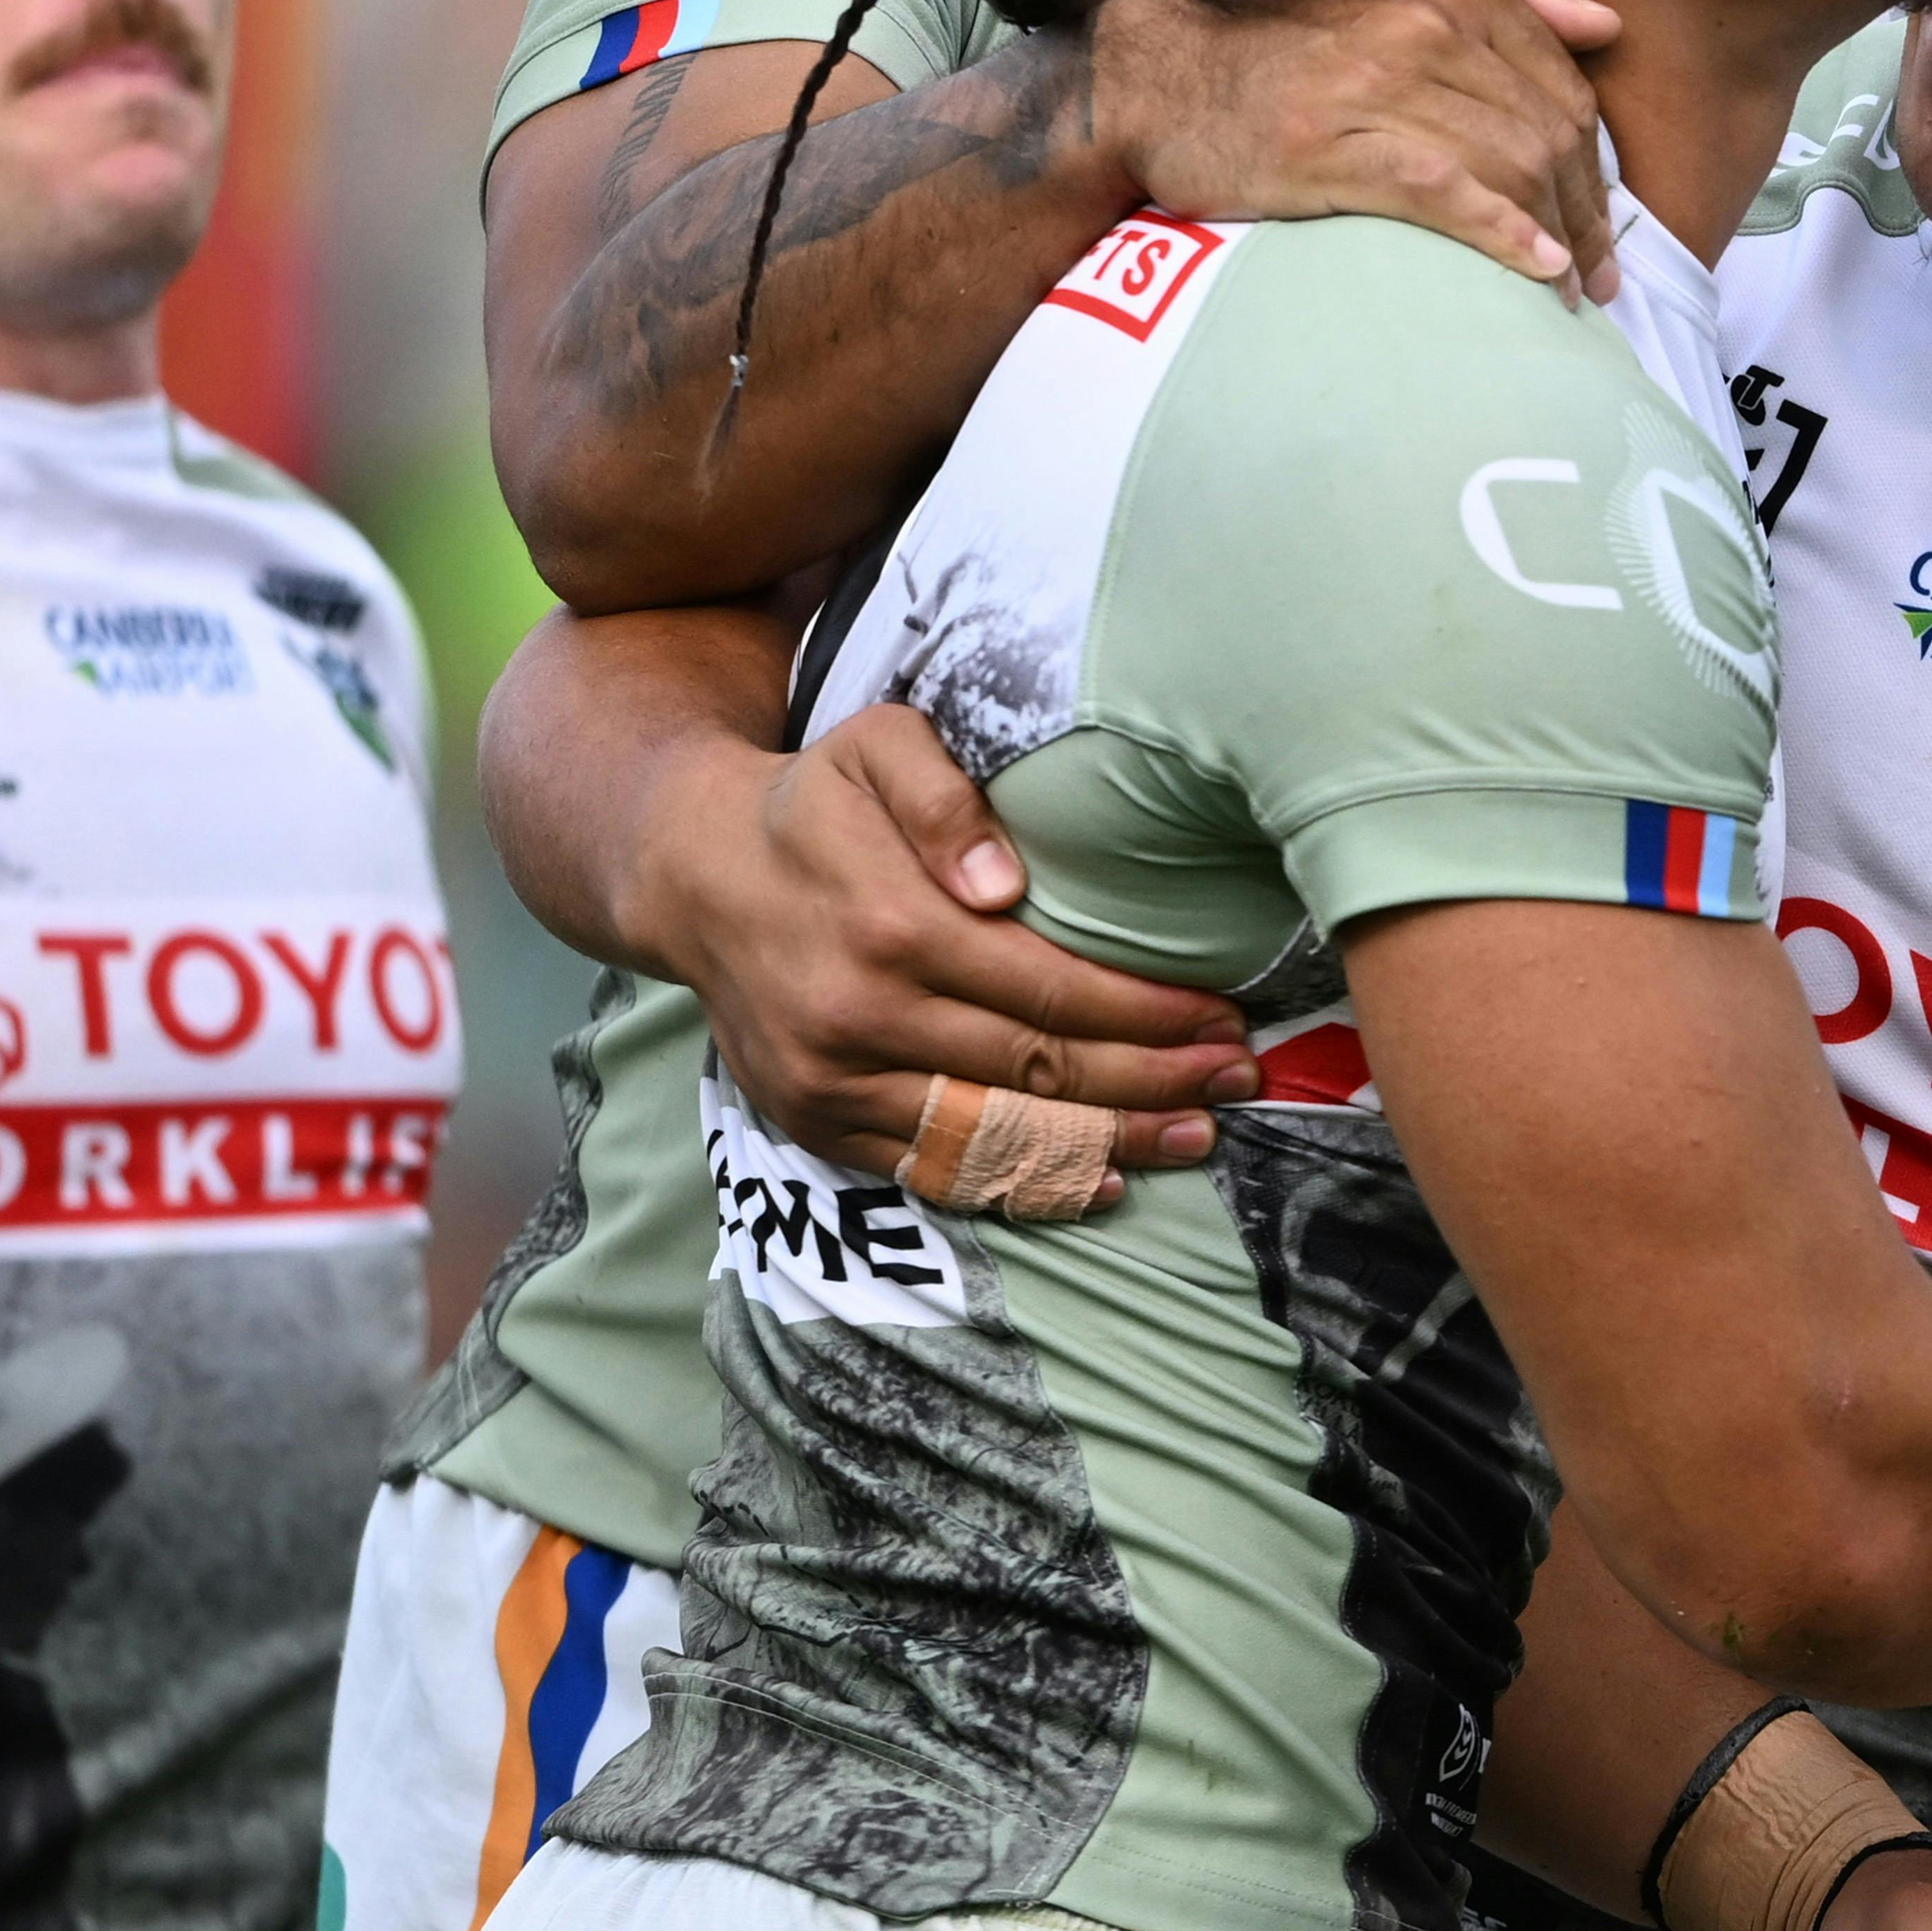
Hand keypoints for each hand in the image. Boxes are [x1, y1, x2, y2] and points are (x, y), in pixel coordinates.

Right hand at [631, 702, 1257, 1188]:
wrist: (694, 871)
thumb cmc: (813, 803)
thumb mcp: (875, 747)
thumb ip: (942, 796)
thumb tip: (1005, 882)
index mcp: (891, 925)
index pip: (1050, 989)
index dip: (1146, 1012)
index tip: (1221, 1016)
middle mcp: (860, 1016)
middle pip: (1039, 1066)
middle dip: (1154, 1079)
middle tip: (1237, 1079)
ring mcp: (834, 1081)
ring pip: (997, 1130)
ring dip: (1108, 1140)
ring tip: (1197, 1136)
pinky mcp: (815, 1121)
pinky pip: (933, 1169)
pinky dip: (1020, 1183)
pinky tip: (1098, 1178)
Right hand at [1092, 0, 1624, 299]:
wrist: (1154, 67)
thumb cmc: (1276, 31)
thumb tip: (1605, 23)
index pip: (1562, 85)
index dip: (1594, 164)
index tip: (1600, 219)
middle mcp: (1427, 22)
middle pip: (1550, 133)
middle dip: (1587, 214)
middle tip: (1598, 278)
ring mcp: (1380, 83)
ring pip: (1511, 165)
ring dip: (1558, 238)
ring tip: (1569, 293)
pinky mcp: (1335, 145)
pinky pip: (1448, 193)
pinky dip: (1503, 234)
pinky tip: (1536, 269)